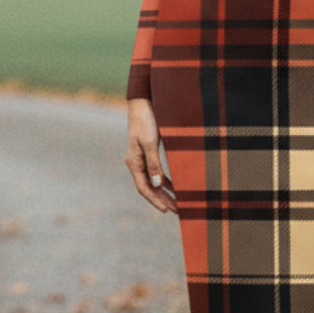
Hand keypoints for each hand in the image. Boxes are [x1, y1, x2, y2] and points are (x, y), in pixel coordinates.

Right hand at [125, 98, 176, 213]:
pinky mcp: (149, 152)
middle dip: (163, 200)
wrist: (144, 101)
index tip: (166, 210)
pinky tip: (177, 186)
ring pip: (154, 181)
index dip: (155, 200)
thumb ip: (153, 164)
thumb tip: (156, 184)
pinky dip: (167, 181)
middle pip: (149, 188)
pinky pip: (157, 172)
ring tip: (179, 203)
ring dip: (166, 192)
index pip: (143, 188)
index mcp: (134, 162)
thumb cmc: (146, 120)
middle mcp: (137, 163)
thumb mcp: (150, 143)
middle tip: (178, 211)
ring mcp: (143, 158)